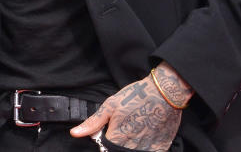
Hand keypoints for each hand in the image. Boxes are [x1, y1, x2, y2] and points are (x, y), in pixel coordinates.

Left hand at [70, 63, 190, 150]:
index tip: (109, 135)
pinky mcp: (161, 147)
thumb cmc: (136, 97)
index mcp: (117, 138)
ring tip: (135, 131)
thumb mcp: (110, 106)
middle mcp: (132, 147)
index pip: (105, 149)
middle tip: (125, 129)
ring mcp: (148, 149)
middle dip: (118, 145)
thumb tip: (75, 133)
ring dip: (131, 146)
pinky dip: (146, 147)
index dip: (105, 143)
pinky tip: (146, 135)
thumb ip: (93, 123)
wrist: (165, 93)